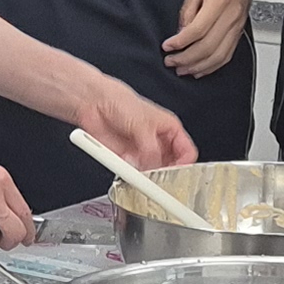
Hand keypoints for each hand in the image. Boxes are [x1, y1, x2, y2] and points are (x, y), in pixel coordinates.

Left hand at [73, 80, 198, 172]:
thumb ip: (151, 149)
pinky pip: (136, 174)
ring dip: (150, 177)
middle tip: (161, 180)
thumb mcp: (142, 125)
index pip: (187, 152)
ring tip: (145, 179)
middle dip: (167, 174)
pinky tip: (132, 176)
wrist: (96, 103)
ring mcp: (143, 151)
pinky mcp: (128, 159)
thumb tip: (154, 167)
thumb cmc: (121, 102)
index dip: (184, 164)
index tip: (177, 174)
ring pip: (154, 172)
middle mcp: (158, 141)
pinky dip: (134, 178)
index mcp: (170, 128)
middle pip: (172, 165)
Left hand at [164, 0, 258, 77]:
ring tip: (182, 69)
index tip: (167, 47)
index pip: (198, 30)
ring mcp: (238, 24)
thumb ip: (189, 8)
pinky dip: (214, 65)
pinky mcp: (240, 29)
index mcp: (219, 1)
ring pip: (219, 55)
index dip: (180, 42)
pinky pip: (228, 53)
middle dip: (186, 59)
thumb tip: (181, 31)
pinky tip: (201, 68)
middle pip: (208, 47)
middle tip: (170, 62)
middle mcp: (231, 16)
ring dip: (199, 66)